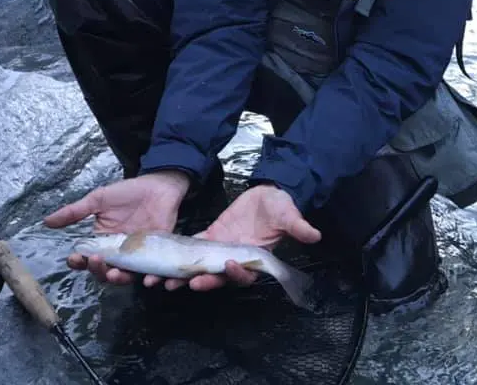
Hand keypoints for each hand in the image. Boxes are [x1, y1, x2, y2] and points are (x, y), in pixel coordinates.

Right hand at [44, 170, 189, 287]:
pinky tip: (148, 279)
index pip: (86, 259)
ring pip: (125, 276)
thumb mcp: (99, 199)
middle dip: (97, 271)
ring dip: (118, 280)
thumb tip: (46, 222)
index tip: (74, 258)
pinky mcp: (156, 254)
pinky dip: (150, 278)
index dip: (79, 262)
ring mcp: (137, 255)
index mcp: (102, 242)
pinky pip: (152, 272)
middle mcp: (118, 253)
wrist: (158, 186)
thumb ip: (75, 212)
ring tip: (114, 274)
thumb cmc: (128, 192)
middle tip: (96, 260)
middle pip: (103, 271)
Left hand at [168, 183, 320, 292]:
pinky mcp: (212, 236)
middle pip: (217, 276)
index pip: (245, 274)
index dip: (236, 274)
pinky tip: (164, 254)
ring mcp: (222, 249)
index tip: (228, 266)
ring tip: (161, 280)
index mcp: (256, 258)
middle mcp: (236, 258)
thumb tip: (315, 235)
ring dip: (182, 273)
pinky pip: (194, 247)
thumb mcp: (290, 215)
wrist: (270, 193)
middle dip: (200, 280)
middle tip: (182, 283)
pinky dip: (180, 252)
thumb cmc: (281, 207)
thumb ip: (298, 227)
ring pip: (201, 266)